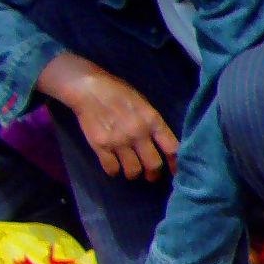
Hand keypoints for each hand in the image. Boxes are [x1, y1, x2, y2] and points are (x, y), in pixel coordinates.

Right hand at [43, 52, 178, 181]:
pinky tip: (114, 166)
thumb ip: (153, 124)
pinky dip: (114, 171)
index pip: (172, 148)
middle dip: (153, 173)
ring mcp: (119, 140)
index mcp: (152, 120)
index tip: (174, 171)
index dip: (175, 163)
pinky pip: (112, 168)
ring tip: (131, 171)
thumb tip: (163, 145)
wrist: (88, 89)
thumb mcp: (143, 104)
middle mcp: (138, 132)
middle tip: (150, 175)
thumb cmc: (118, 93)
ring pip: (133, 171)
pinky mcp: (100, 146)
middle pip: (154, 165)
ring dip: (133, 173)